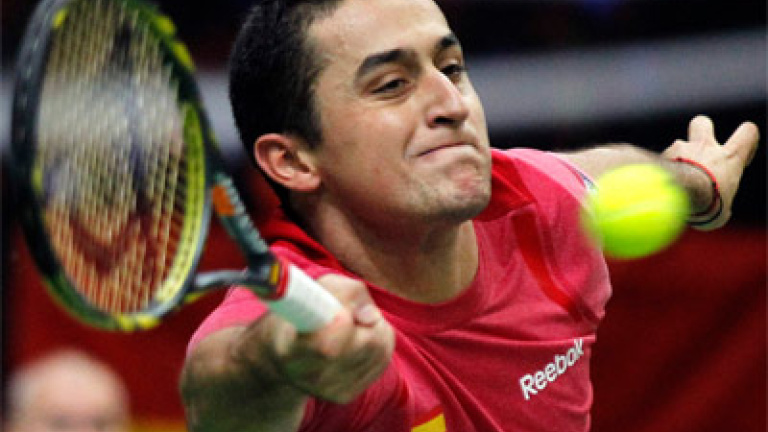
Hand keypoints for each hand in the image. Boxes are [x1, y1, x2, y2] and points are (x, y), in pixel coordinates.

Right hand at [242, 273, 394, 403]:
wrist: (284, 353)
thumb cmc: (303, 312)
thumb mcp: (317, 289)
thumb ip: (346, 291)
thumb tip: (371, 316)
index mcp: (291, 349)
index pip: (326, 346)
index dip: (342, 327)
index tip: (344, 315)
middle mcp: (309, 377)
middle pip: (367, 343)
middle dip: (366, 320)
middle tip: (349, 313)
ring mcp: (330, 390)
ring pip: (380, 350)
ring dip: (375, 330)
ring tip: (353, 325)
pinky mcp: (346, 395)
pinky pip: (382, 361)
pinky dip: (378, 345)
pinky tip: (358, 340)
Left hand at [663, 115, 759, 229]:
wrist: (679, 197)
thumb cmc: (708, 206)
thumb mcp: (722, 210)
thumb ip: (721, 203)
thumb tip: (720, 211)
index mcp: (729, 157)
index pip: (748, 132)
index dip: (747, 139)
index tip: (741, 155)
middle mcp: (704, 147)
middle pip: (702, 122)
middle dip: (701, 130)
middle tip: (699, 148)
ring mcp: (680, 149)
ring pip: (678, 144)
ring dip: (677, 158)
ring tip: (676, 179)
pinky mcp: (660, 158)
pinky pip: (661, 162)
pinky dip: (661, 171)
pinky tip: (660, 186)